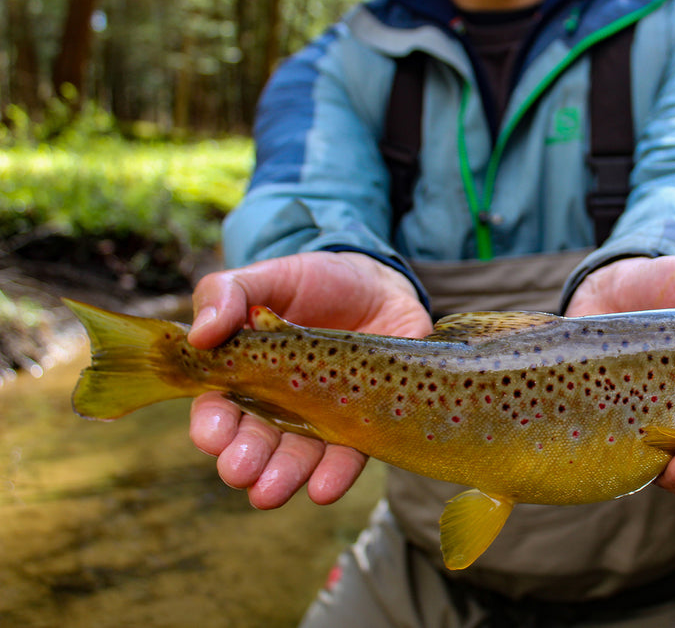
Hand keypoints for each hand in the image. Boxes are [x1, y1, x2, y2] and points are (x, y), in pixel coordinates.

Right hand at [187, 251, 432, 508]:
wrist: (380, 284)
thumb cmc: (315, 282)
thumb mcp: (267, 277)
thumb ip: (226, 293)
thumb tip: (200, 334)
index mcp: (243, 376)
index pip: (218, 410)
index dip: (213, 426)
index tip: (213, 434)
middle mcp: (278, 407)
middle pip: (255, 443)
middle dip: (244, 460)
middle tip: (241, 470)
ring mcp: (322, 418)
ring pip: (297, 459)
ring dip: (283, 477)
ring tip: (270, 492)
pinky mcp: (364, 422)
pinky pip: (349, 456)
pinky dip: (334, 475)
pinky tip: (323, 488)